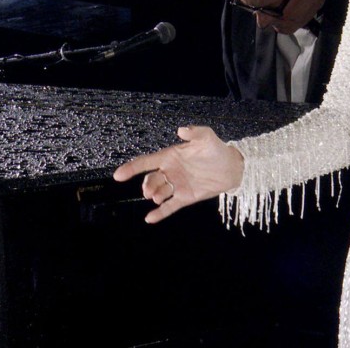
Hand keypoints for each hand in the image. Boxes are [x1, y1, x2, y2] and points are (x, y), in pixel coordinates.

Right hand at [113, 125, 243, 223]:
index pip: (146, 162)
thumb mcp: (206, 137)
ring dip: (155, 196)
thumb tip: (181, 130)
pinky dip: (160, 213)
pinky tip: (149, 219)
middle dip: (147, 186)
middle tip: (149, 191)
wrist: (232, 167)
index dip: (131, 168)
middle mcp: (170, 171)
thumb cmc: (216, 149)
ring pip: (159, 192)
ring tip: (158, 197)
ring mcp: (177, 185)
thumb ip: (194, 132)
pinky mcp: (185, 197)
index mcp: (170, 156)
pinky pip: (170, 206)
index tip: (118, 175)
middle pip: (151, 180)